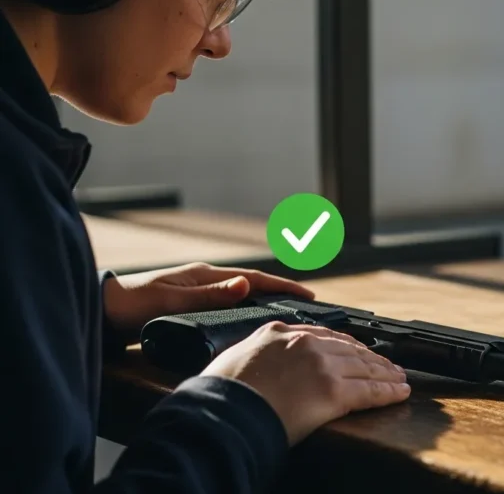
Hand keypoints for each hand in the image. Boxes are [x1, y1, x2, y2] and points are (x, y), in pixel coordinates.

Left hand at [103, 262, 314, 338]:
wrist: (100, 311)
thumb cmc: (130, 307)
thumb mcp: (170, 302)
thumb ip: (209, 296)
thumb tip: (246, 285)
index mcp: (204, 275)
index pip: (253, 279)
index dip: (282, 286)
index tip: (308, 295)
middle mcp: (205, 280)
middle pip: (252, 285)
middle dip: (281, 293)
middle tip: (308, 307)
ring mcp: (197, 292)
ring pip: (241, 297)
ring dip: (265, 303)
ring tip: (288, 315)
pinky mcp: (190, 307)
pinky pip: (228, 307)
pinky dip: (247, 312)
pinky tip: (252, 322)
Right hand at [202, 322, 410, 444]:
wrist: (220, 415)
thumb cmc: (219, 395)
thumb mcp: (234, 358)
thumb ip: (257, 353)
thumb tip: (260, 363)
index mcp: (279, 332)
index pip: (323, 335)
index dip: (346, 344)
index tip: (358, 350)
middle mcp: (304, 344)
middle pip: (349, 349)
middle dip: (372, 358)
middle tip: (388, 365)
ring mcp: (321, 366)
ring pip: (364, 368)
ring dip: (386, 374)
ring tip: (399, 379)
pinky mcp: (333, 392)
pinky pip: (369, 391)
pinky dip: (388, 392)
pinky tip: (399, 392)